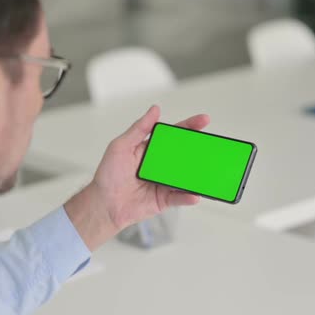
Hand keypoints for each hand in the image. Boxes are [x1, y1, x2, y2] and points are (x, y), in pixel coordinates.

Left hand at [65, 106, 209, 250]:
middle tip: (211, 144)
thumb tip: (154, 110)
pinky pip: (180, 197)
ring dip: (197, 173)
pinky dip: (188, 196)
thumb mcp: (120, 146)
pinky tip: (194, 194)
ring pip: (185, 176)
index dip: (188, 127)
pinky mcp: (164, 199)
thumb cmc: (107, 175)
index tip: (203, 120)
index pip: (173, 135)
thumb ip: (139, 129)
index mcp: (149, 149)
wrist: (103, 204)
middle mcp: (159, 165)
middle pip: (184, 154)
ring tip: (207, 169)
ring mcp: (163, 182)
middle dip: (199, 148)